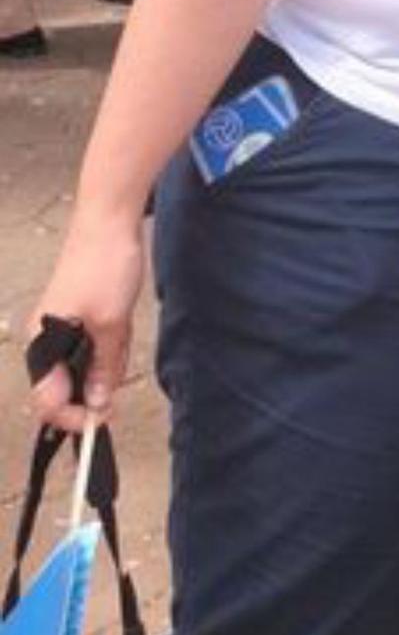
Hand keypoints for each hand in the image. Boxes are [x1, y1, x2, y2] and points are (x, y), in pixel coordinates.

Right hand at [29, 215, 146, 432]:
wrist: (110, 218)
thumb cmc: (104, 266)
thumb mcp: (110, 323)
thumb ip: (103, 367)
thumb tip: (96, 404)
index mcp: (42, 344)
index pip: (48, 402)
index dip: (75, 415)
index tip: (104, 416)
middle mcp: (46, 339)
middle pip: (70, 384)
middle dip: (99, 377)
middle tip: (118, 348)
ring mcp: (64, 326)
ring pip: (88, 363)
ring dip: (110, 354)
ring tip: (120, 324)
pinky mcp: (81, 314)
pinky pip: (98, 343)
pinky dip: (113, 338)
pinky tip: (121, 318)